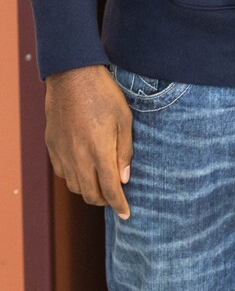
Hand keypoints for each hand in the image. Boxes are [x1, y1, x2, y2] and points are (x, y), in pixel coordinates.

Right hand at [45, 66, 132, 219]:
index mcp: (99, 151)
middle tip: (116, 198)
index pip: (110, 189)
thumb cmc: (104, 95)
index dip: (119, 205)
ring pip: (74, 186)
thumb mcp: (125, 120)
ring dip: (88, 191)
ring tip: (101, 185)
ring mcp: (62, 153)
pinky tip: (83, 170)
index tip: (127, 214)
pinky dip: (74, 178)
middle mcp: (78, 157)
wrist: (72, 76)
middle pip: (90, 194)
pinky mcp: (52, 146)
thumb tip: (124, 178)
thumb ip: (124, 151)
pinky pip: (62, 172)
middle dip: (105, 201)